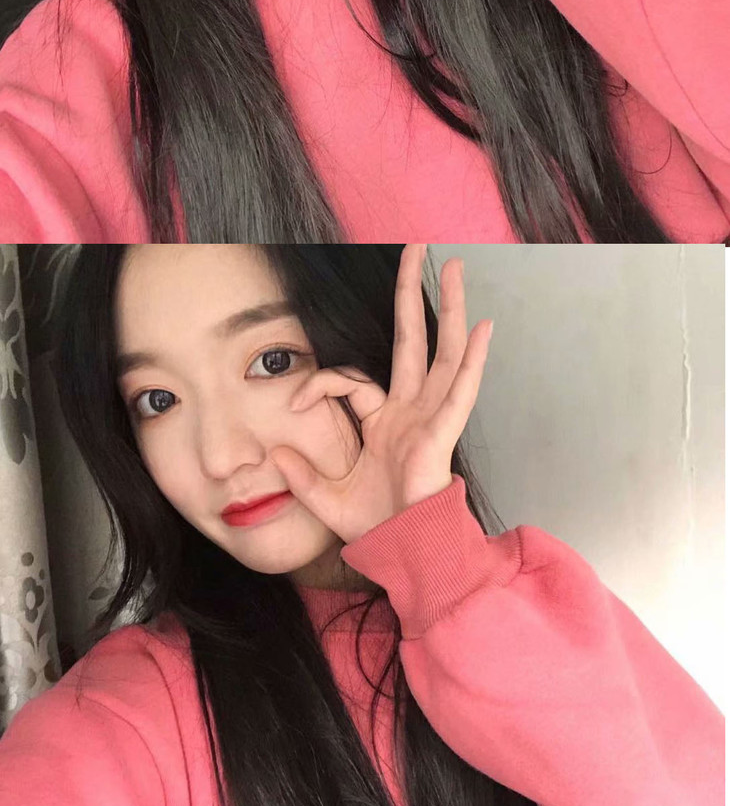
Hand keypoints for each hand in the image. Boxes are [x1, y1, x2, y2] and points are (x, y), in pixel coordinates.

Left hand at [262, 244, 491, 546]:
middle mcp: (411, 412)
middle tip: (421, 250)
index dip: (319, 383)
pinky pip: (460, 393)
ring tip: (455, 268)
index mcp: (385, 422)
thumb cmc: (375, 529)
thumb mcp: (325, 498)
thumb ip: (300, 474)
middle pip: (416, 341)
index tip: (292, 404)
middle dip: (416, 295)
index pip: (351, 380)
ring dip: (450, 310)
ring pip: (444, 354)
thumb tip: (274, 451)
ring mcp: (430, 419)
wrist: (402, 555)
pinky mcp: (441, 436)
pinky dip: (473, 361)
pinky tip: (483, 329)